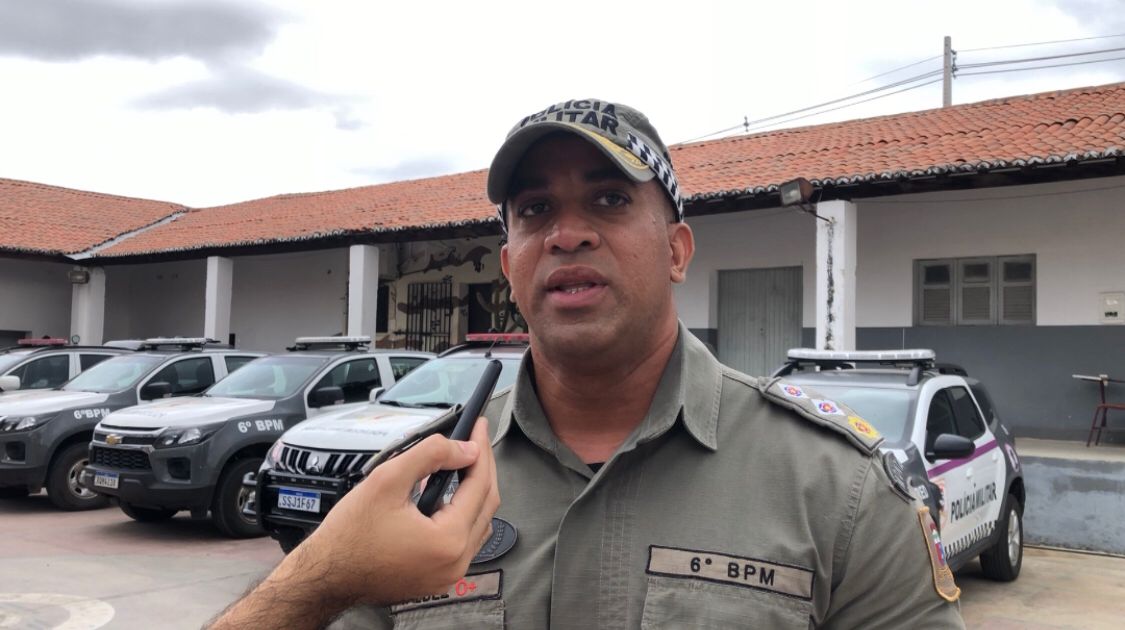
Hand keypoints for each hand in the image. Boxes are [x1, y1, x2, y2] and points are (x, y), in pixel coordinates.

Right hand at [292, 417, 499, 605]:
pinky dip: (462, 515)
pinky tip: (449, 495)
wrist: (326, 575)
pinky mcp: (438, 579)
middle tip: (474, 440)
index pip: (480, 485)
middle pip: (486, 505)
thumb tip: (466, 449)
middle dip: (482, 468)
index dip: (480, 450)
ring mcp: (449, 575)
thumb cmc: (350, 533)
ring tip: (463, 463)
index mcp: (449, 540)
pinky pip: (464, 542)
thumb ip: (431, 455)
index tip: (479, 426)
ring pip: (478, 524)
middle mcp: (456, 562)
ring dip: (475, 492)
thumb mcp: (388, 480)